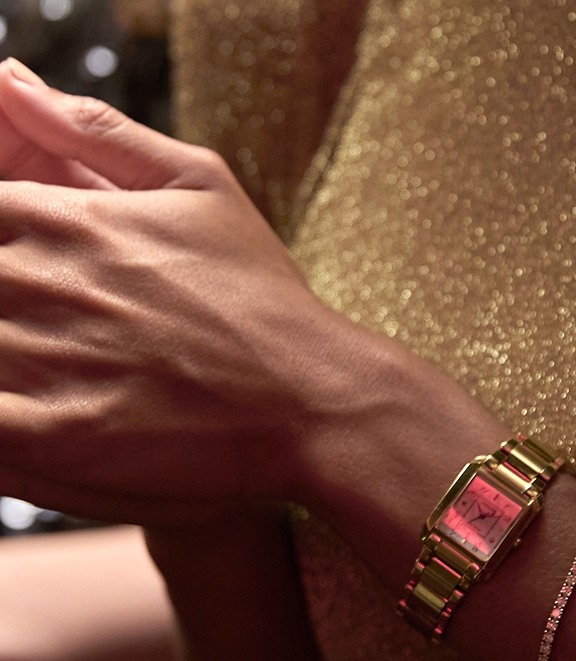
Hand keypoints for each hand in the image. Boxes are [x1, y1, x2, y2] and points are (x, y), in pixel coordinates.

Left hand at [0, 59, 379, 524]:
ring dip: (10, 355)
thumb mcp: (202, 185)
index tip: (43, 278)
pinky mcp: (57, 433)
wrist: (312, 400)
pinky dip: (1, 416)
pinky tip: (37, 412)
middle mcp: (41, 280)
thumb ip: (99, 131)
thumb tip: (10, 81)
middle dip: (13, 303)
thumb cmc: (263, 298)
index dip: (8, 248)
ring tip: (78, 365)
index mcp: (62, 219)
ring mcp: (44, 357)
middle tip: (73, 323)